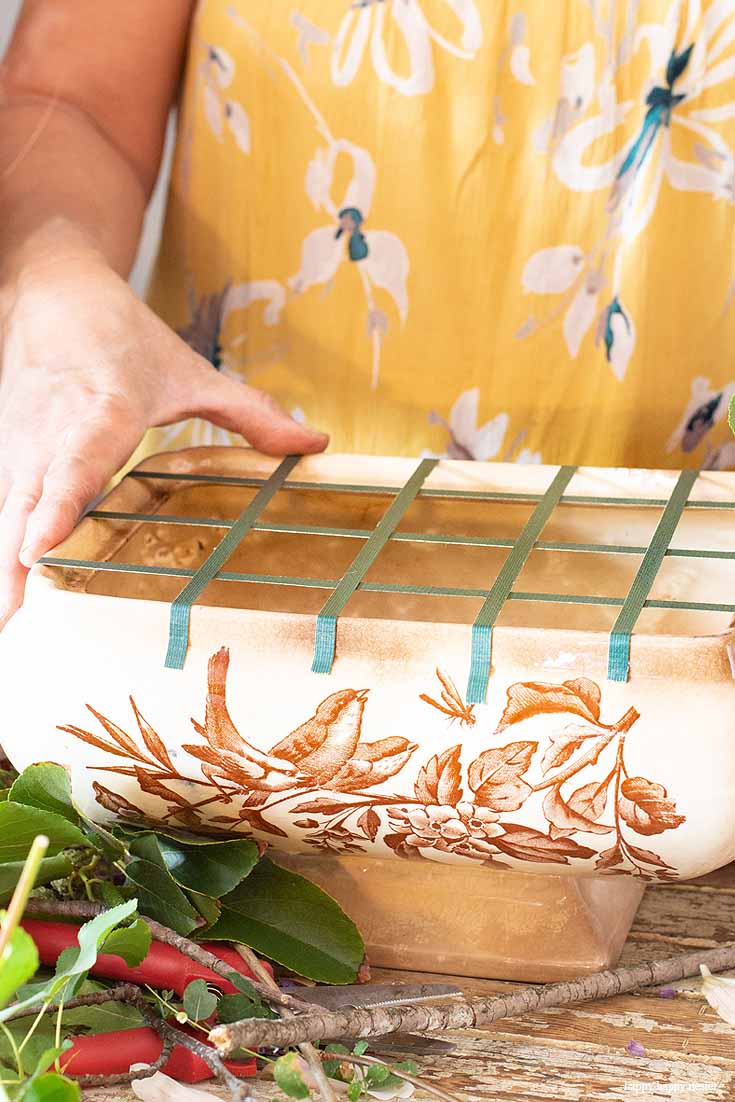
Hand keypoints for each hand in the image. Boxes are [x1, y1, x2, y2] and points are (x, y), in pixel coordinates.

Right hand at [0, 256, 327, 626]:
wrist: (52, 291)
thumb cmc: (123, 337)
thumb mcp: (190, 371)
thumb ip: (250, 413)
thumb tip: (314, 444)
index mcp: (102, 414)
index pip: (75, 466)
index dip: (54, 508)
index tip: (36, 547)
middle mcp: (51, 436)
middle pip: (25, 505)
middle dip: (16, 565)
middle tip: (17, 624)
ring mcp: (19, 447)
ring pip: (3, 513)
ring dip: (4, 571)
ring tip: (10, 630)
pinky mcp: (4, 455)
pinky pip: (1, 509)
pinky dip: (2, 556)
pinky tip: (10, 602)